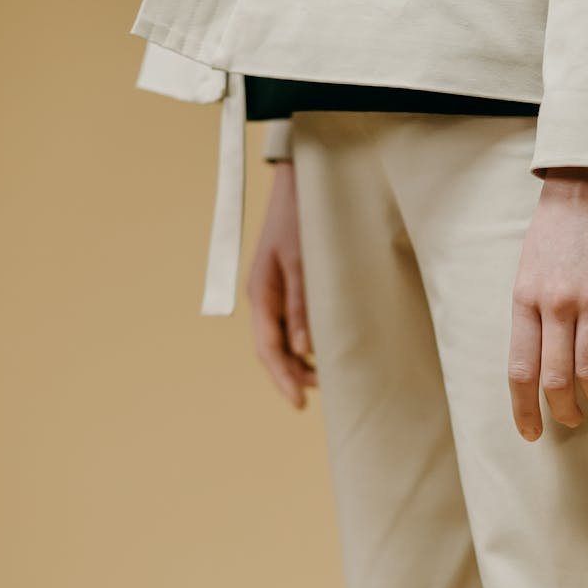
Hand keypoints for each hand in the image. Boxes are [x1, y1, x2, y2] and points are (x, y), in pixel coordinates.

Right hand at [246, 161, 316, 407]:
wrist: (300, 184)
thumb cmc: (302, 219)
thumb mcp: (304, 262)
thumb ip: (303, 305)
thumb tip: (304, 350)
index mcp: (262, 295)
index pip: (269, 349)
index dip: (283, 378)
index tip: (299, 402)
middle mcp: (265, 298)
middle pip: (273, 349)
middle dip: (292, 375)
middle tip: (319, 396)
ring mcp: (275, 292)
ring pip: (283, 338)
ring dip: (300, 361)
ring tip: (325, 379)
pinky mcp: (289, 285)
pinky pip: (292, 322)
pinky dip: (306, 341)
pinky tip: (322, 350)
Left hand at [508, 168, 587, 440]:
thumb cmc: (557, 227)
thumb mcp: (529, 269)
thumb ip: (532, 313)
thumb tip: (538, 360)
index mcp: (525, 301)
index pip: (520, 369)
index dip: (524, 408)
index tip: (531, 432)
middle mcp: (555, 304)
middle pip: (556, 378)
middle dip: (563, 410)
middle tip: (571, 420)